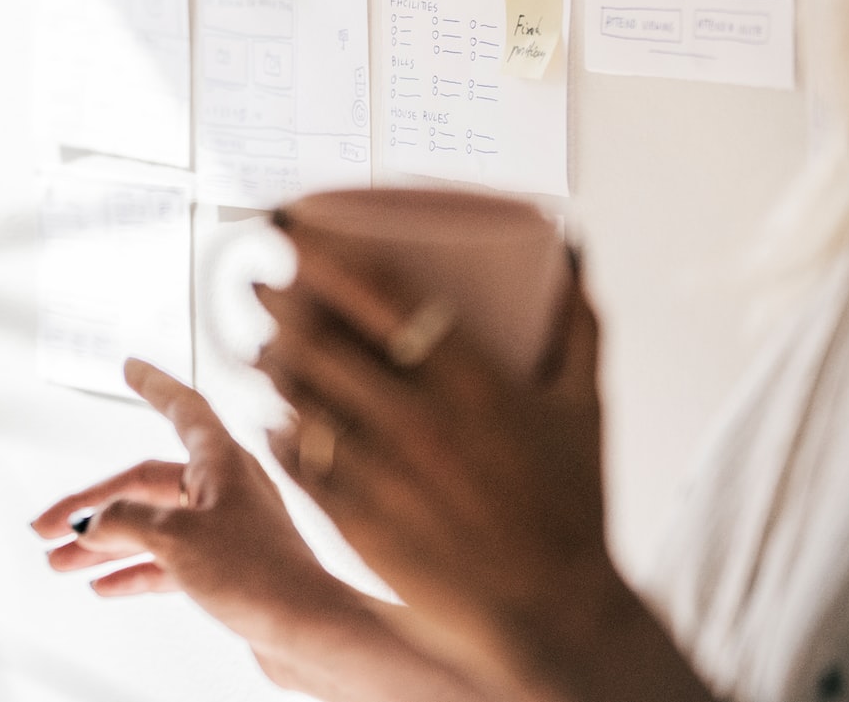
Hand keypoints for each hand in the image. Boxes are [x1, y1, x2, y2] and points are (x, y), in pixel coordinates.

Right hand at [30, 361, 488, 701]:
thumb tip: (93, 523)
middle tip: (47, 528)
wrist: (310, 635)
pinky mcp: (227, 570)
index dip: (152, 384)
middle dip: (92, 507)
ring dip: (104, 546)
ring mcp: (226, 530)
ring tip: (61, 564)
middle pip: (145, 484)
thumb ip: (126, 524)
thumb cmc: (259, 576)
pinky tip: (104, 585)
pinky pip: (168, 562)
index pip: (181, 407)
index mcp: (221, 461)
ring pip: (151, 527)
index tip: (130, 365)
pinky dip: (134, 571)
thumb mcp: (177, 541)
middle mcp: (224, 488)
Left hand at [254, 266, 638, 699]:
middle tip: (261, 282)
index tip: (295, 232)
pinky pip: (298, 458)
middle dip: (279, 303)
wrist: (557, 616)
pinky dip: (281, 429)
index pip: (378, 294)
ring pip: (298, 395)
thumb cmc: (573, 509)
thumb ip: (579, 325)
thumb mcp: (587, 409)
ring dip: (271, 362)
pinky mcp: (355, 520)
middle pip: (319, 339)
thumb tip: (569, 253)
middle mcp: (417, 420)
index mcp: (472, 381)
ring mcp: (380, 472)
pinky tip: (276, 417)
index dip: (324, 255)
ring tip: (262, 347)